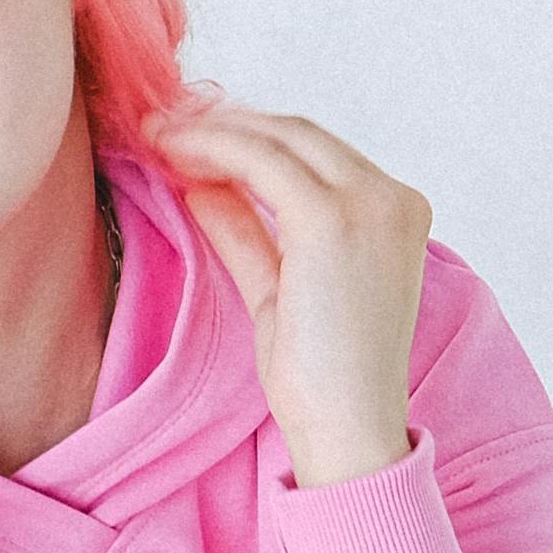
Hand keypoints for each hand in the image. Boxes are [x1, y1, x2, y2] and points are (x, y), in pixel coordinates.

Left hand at [144, 103, 429, 485]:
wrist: (347, 430)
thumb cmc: (320, 380)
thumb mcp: (277, 291)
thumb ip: (249, 233)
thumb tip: (204, 187)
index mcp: (395, 214)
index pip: (316, 153)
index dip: (251, 136)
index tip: (193, 136)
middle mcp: (392, 199)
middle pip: (299, 133)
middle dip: (228, 121)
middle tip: (164, 122)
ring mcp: (369, 205)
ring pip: (279, 138)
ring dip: (212, 129)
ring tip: (157, 132)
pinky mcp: (332, 220)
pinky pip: (260, 161)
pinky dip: (213, 148)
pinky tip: (173, 152)